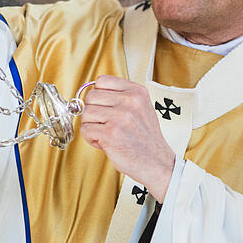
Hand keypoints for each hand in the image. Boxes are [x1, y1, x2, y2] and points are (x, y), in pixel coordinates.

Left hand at [80, 75, 175, 201]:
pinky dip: (91, 138)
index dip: (99, 95)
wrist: (157, 162)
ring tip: (105, 133)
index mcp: (136, 91)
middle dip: (93, 111)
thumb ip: (120, 96)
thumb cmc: (146, 138)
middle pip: (91, 96)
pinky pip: (85, 130)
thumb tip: (92, 93)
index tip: (104, 106)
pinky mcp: (110, 133)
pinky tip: (104, 142)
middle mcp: (129, 101)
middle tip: (104, 123)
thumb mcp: (141, 107)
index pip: (102, 81)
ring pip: (85, 113)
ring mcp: (120, 117)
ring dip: (91, 125)